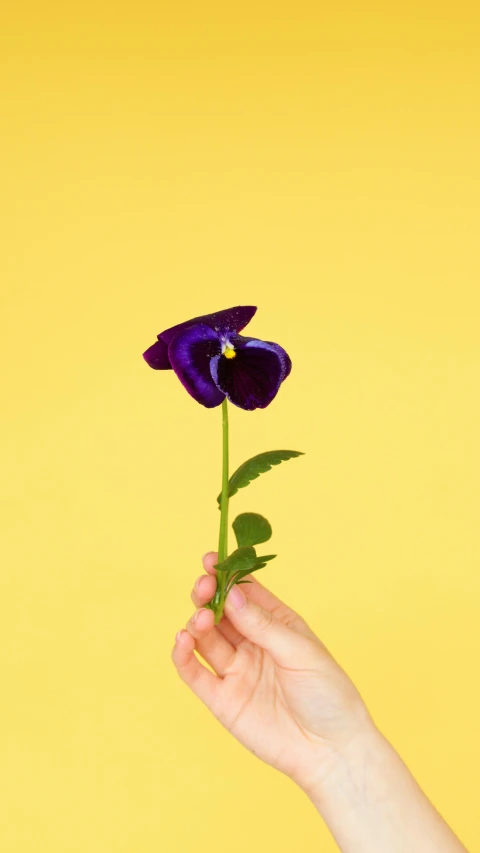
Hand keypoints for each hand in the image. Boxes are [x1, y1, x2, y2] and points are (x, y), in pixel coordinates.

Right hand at [171, 552, 374, 790]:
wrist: (330, 752)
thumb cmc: (328, 695)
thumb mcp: (301, 652)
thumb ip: (263, 626)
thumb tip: (232, 595)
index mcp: (276, 624)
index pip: (245, 592)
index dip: (227, 575)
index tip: (210, 560)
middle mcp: (252, 643)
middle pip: (220, 611)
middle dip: (207, 595)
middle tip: (203, 587)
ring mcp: (235, 670)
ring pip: (205, 638)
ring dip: (197, 622)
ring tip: (201, 619)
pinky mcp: (222, 699)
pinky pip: (194, 672)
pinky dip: (183, 655)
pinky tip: (182, 641)